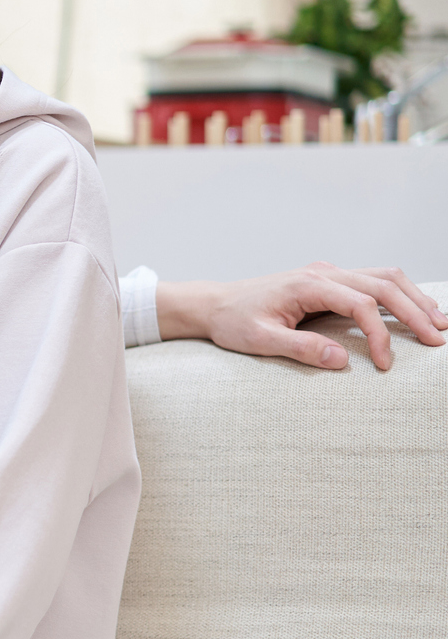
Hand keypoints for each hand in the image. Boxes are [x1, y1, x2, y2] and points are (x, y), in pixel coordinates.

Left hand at [158, 263, 446, 371]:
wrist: (213, 304)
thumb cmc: (233, 322)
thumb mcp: (258, 339)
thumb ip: (299, 348)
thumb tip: (342, 360)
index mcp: (307, 285)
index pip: (360, 304)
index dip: (379, 335)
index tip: (384, 365)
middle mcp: (322, 273)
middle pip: (382, 284)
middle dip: (414, 310)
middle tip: (438, 339)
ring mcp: (326, 273)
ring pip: (382, 276)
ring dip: (412, 297)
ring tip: (438, 322)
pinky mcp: (327, 280)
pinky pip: (371, 279)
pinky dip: (397, 292)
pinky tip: (412, 309)